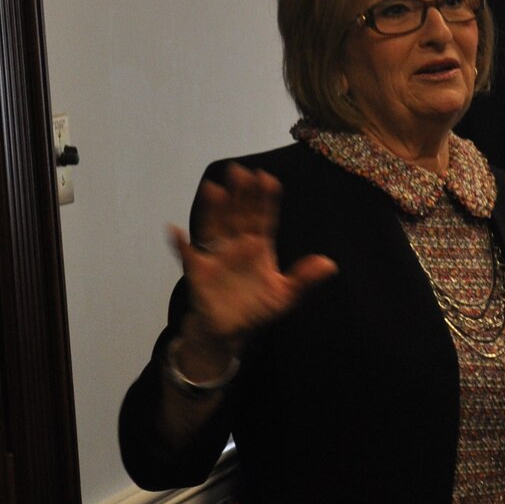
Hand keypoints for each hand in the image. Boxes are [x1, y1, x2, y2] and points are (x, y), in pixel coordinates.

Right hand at [169, 162, 336, 367]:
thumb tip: (330, 264)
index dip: (264, 199)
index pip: (262, 218)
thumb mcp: (285, 296)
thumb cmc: (256, 309)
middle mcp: (237, 244)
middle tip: (239, 171)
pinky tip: (174, 230)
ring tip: (213, 188)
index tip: (267, 178)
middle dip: (239, 195)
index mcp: (259, 247)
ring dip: (212, 209)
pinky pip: (187, 255)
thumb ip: (304, 279)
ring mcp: (216, 255)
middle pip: (238, 215)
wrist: (230, 332)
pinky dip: (180, 243)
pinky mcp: (197, 270)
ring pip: (214, 227)